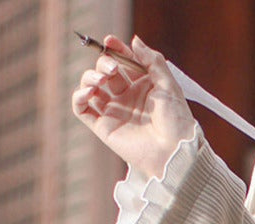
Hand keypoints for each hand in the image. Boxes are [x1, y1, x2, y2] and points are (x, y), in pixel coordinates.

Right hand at [71, 34, 195, 179]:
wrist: (173, 151)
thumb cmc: (176, 121)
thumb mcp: (168, 84)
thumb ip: (152, 60)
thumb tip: (134, 40)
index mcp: (142, 85)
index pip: (122, 60)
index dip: (114, 49)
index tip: (109, 41)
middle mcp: (126, 97)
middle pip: (105, 71)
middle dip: (104, 64)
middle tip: (113, 70)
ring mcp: (114, 111)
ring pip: (90, 86)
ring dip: (90, 77)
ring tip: (101, 81)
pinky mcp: (104, 127)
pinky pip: (82, 109)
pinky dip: (78, 97)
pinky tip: (88, 92)